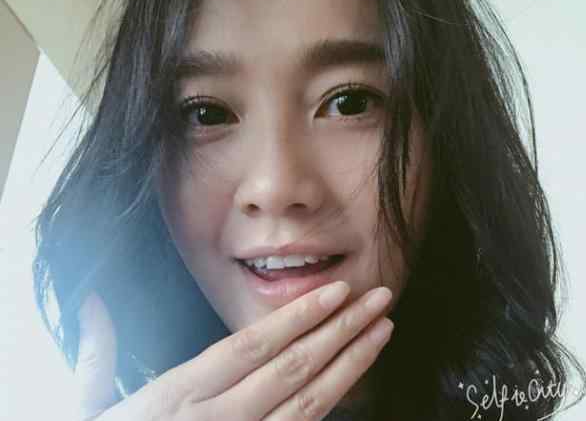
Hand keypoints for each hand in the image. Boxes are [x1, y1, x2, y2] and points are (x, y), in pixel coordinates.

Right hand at [75, 281, 393, 420]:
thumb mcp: (88, 406)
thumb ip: (97, 354)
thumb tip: (92, 302)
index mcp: (179, 393)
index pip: (252, 345)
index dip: (298, 316)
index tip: (336, 292)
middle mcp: (216, 418)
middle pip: (293, 368)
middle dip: (341, 329)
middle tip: (379, 298)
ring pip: (309, 403)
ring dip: (351, 364)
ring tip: (383, 331)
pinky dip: (333, 403)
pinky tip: (356, 377)